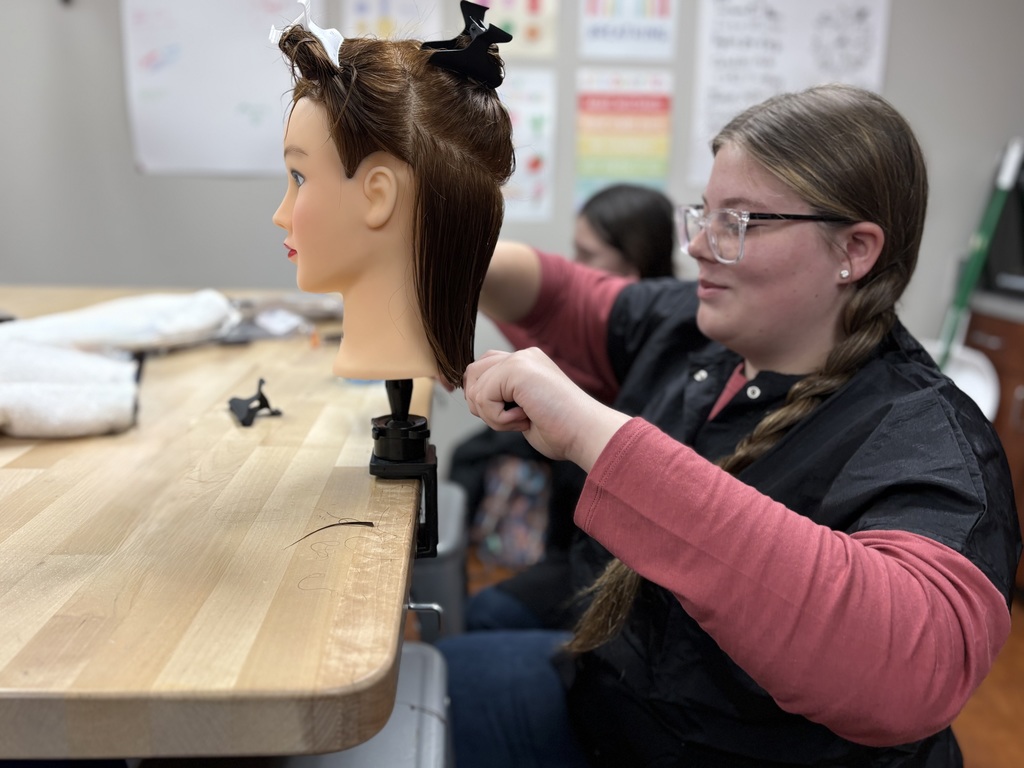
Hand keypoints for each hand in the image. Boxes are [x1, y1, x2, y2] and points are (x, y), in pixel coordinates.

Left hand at [464, 348, 628, 470]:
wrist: (586, 433)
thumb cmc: (563, 430)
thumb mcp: (524, 410)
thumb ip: (503, 398)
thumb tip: (475, 401)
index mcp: (527, 363)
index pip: (484, 367)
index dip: (481, 394)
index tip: (502, 417)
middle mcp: (523, 356)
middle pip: (473, 374)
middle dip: (482, 405)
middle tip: (513, 419)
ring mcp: (520, 360)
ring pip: (475, 388)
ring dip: (492, 415)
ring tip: (522, 420)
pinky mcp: (517, 369)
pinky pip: (484, 398)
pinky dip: (499, 419)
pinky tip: (525, 418)